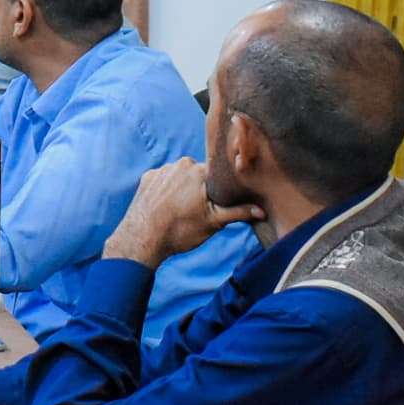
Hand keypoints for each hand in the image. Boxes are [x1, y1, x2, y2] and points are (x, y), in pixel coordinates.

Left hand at [100, 159, 265, 267]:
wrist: (142, 239)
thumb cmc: (180, 231)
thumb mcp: (214, 223)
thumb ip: (238, 213)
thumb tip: (261, 211)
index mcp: (199, 171)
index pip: (218, 172)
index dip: (222, 186)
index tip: (221, 199)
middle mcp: (180, 164)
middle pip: (199, 173)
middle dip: (202, 188)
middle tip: (201, 208)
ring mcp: (161, 170)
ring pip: (181, 176)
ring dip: (184, 188)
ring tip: (183, 209)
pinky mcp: (147, 178)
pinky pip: (164, 180)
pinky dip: (167, 190)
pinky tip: (167, 206)